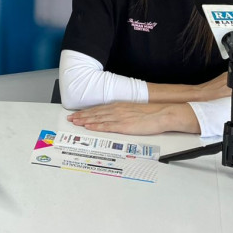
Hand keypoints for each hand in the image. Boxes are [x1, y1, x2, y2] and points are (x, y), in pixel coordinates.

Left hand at [65, 102, 198, 134]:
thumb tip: (114, 117)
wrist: (162, 113)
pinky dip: (96, 126)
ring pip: (98, 119)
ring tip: (75, 122)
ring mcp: (120, 117)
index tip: (77, 114)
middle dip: (81, 116)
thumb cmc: (151, 113)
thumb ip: (122, 112)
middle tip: (70, 118)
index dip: (86, 112)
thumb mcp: (133, 110)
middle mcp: (116, 110)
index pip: (99, 109)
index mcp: (119, 106)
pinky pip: (107, 126)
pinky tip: (89, 127)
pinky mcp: (124, 125)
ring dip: (85, 120)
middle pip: (95, 113)